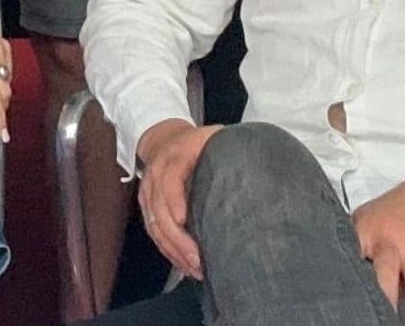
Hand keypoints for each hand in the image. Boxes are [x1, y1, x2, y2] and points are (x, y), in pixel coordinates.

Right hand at [134, 118, 222, 279]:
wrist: (164, 138)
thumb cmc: (196, 142)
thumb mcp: (212, 136)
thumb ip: (228, 148)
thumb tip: (258, 170)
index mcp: (172, 158)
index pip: (169, 180)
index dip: (174, 200)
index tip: (182, 220)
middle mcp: (155, 176)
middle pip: (159, 210)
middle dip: (177, 238)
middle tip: (198, 259)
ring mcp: (148, 193)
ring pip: (155, 225)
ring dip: (173, 250)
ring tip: (195, 269)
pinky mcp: (147, 207)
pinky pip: (153, 232)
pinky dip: (167, 250)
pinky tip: (184, 264)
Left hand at [350, 161, 404, 325]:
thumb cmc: (396, 209)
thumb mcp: (366, 218)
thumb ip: (353, 244)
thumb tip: (332, 271)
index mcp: (365, 232)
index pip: (351, 257)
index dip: (347, 278)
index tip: (343, 302)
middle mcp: (391, 243)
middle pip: (385, 275)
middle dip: (384, 299)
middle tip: (380, 321)